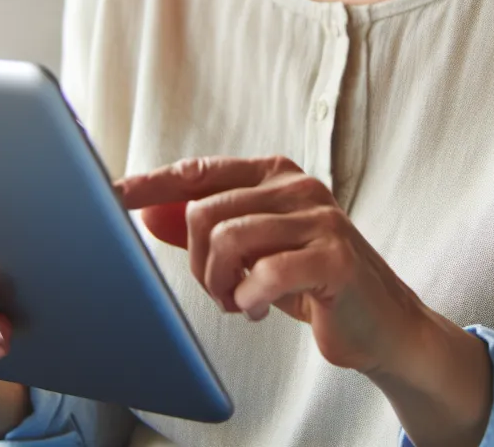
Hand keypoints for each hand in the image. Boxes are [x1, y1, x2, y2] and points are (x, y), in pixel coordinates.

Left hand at [116, 155, 425, 377]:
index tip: (113, 194)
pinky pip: (265, 274)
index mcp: (274, 174)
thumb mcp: (254, 249)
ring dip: (222, 284)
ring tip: (241, 298)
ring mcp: (319, 217)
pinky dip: (250, 299)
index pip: (199, 171)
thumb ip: (206, 227)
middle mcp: (296, 186)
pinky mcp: (334, 256)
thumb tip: (147, 211)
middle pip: (205, 212)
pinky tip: (261, 307)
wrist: (381, 321)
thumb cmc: (311, 280)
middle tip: (222, 289)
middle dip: (200, 264)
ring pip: (228, 240)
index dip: (152, 183)